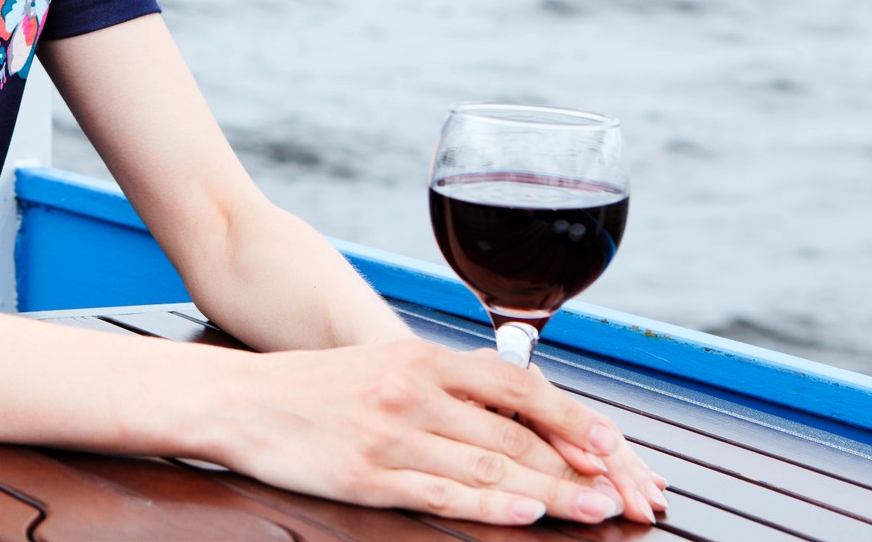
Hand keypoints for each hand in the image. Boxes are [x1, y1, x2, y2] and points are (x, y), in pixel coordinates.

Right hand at [202, 339, 668, 525]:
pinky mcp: (368, 472)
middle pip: (516, 430)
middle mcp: (416, 390)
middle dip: (581, 466)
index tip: (617, 446)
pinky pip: (442, 489)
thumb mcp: (385, 368)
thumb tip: (509, 414)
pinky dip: (490, 502)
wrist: (242, 399)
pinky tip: (526, 512)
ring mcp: (393, 433)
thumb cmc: (316, 389)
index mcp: (424, 359)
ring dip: (554, 490)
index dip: (572, 417)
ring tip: (600, 510)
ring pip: (491, 463)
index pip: (518, 385)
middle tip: (630, 494)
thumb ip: (444, 387)